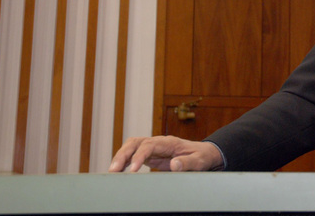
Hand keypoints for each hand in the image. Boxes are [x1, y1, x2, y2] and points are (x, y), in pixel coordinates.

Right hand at [108, 135, 223, 171]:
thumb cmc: (201, 156)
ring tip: (111, 172)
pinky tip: (117, 171)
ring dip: (120, 157)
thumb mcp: (199, 160)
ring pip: (131, 147)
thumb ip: (187, 162)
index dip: (139, 155)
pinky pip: (133, 155)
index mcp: (169, 142)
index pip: (149, 145)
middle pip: (135, 142)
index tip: (133, 169)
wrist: (203, 153)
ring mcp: (152, 148)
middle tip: (113, 170)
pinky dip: (124, 161)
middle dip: (123, 154)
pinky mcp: (150, 155)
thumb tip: (174, 164)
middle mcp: (158, 142)